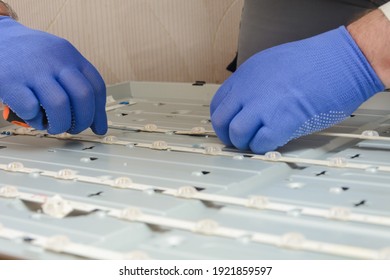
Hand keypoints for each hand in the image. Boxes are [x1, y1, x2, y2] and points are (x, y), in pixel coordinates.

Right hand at [0, 16, 106, 134]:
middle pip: (83, 96)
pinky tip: (33, 117)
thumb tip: (98, 123)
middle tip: (74, 129)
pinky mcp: (10, 80)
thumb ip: (77, 84)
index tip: (98, 127)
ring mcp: (33, 70)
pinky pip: (30, 109)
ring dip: (60, 124)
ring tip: (53, 126)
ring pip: (60, 105)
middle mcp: (55, 61)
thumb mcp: (58, 58)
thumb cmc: (30, 55)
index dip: (99, 112)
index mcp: (70, 55)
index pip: (96, 86)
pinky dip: (35, 120)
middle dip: (83, 120)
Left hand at [210, 26, 383, 153]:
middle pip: (222, 120)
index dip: (222, 119)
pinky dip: (263, 147)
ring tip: (257, 142)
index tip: (229, 126)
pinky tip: (273, 142)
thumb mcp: (274, 64)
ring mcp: (264, 105)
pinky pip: (260, 143)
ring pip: (237, 133)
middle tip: (239, 140)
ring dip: (245, 143)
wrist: (344, 60)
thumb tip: (249, 105)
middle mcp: (250, 89)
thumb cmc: (318, 61)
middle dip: (228, 135)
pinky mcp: (282, 121)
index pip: (219, 103)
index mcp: (248, 74)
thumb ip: (256, 85)